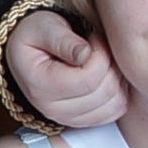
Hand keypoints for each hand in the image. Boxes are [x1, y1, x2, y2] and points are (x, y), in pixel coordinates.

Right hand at [5, 5, 119, 126]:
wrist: (29, 53)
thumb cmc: (36, 36)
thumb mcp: (43, 27)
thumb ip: (62, 39)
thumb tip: (84, 54)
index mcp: (39, 86)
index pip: (88, 78)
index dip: (100, 54)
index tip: (92, 38)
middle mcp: (52, 110)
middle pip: (105, 91)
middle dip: (110, 64)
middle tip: (98, 47)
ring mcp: (68, 119)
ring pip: (115, 103)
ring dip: (117, 77)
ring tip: (101, 59)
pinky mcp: (83, 121)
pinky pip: (116, 111)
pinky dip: (119, 91)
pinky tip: (105, 73)